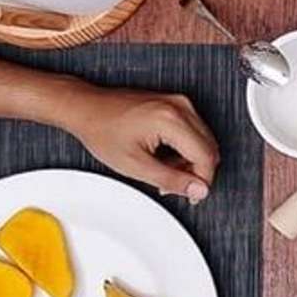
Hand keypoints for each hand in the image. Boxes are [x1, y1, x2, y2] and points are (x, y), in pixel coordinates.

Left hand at [64, 87, 218, 203]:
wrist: (86, 108)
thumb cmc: (102, 130)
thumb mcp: (136, 165)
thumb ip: (172, 180)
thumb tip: (198, 190)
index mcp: (171, 119)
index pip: (206, 157)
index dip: (201, 181)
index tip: (192, 194)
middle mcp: (180, 106)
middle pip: (209, 148)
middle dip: (195, 172)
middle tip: (174, 185)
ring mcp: (179, 102)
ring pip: (204, 141)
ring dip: (190, 161)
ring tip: (164, 170)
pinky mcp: (175, 103)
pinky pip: (195, 131)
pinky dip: (185, 149)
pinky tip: (165, 157)